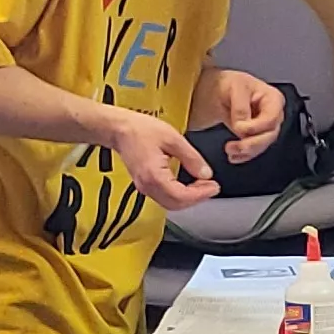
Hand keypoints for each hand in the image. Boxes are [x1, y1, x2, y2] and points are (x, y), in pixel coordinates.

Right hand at [100, 107, 219, 208]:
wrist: (120, 128)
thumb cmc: (140, 130)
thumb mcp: (173, 138)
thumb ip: (192, 158)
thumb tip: (205, 173)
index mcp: (154, 175)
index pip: (182, 196)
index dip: (201, 194)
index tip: (214, 187)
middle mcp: (147, 185)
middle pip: (176, 204)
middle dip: (197, 198)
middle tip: (211, 186)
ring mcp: (144, 187)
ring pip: (170, 203)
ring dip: (188, 198)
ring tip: (202, 184)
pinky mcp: (144, 184)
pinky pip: (164, 197)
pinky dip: (179, 194)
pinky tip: (189, 184)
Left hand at [205, 70, 285, 162]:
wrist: (217, 92)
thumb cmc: (228, 85)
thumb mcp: (234, 88)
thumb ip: (241, 107)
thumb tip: (242, 126)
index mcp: (273, 99)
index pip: (271, 119)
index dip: (256, 127)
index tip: (239, 128)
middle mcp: (273, 114)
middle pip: (269, 135)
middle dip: (251, 144)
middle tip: (234, 146)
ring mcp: (265, 127)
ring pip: (262, 145)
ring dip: (246, 151)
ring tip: (230, 150)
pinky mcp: (255, 137)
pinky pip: (254, 151)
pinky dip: (243, 156)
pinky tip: (233, 156)